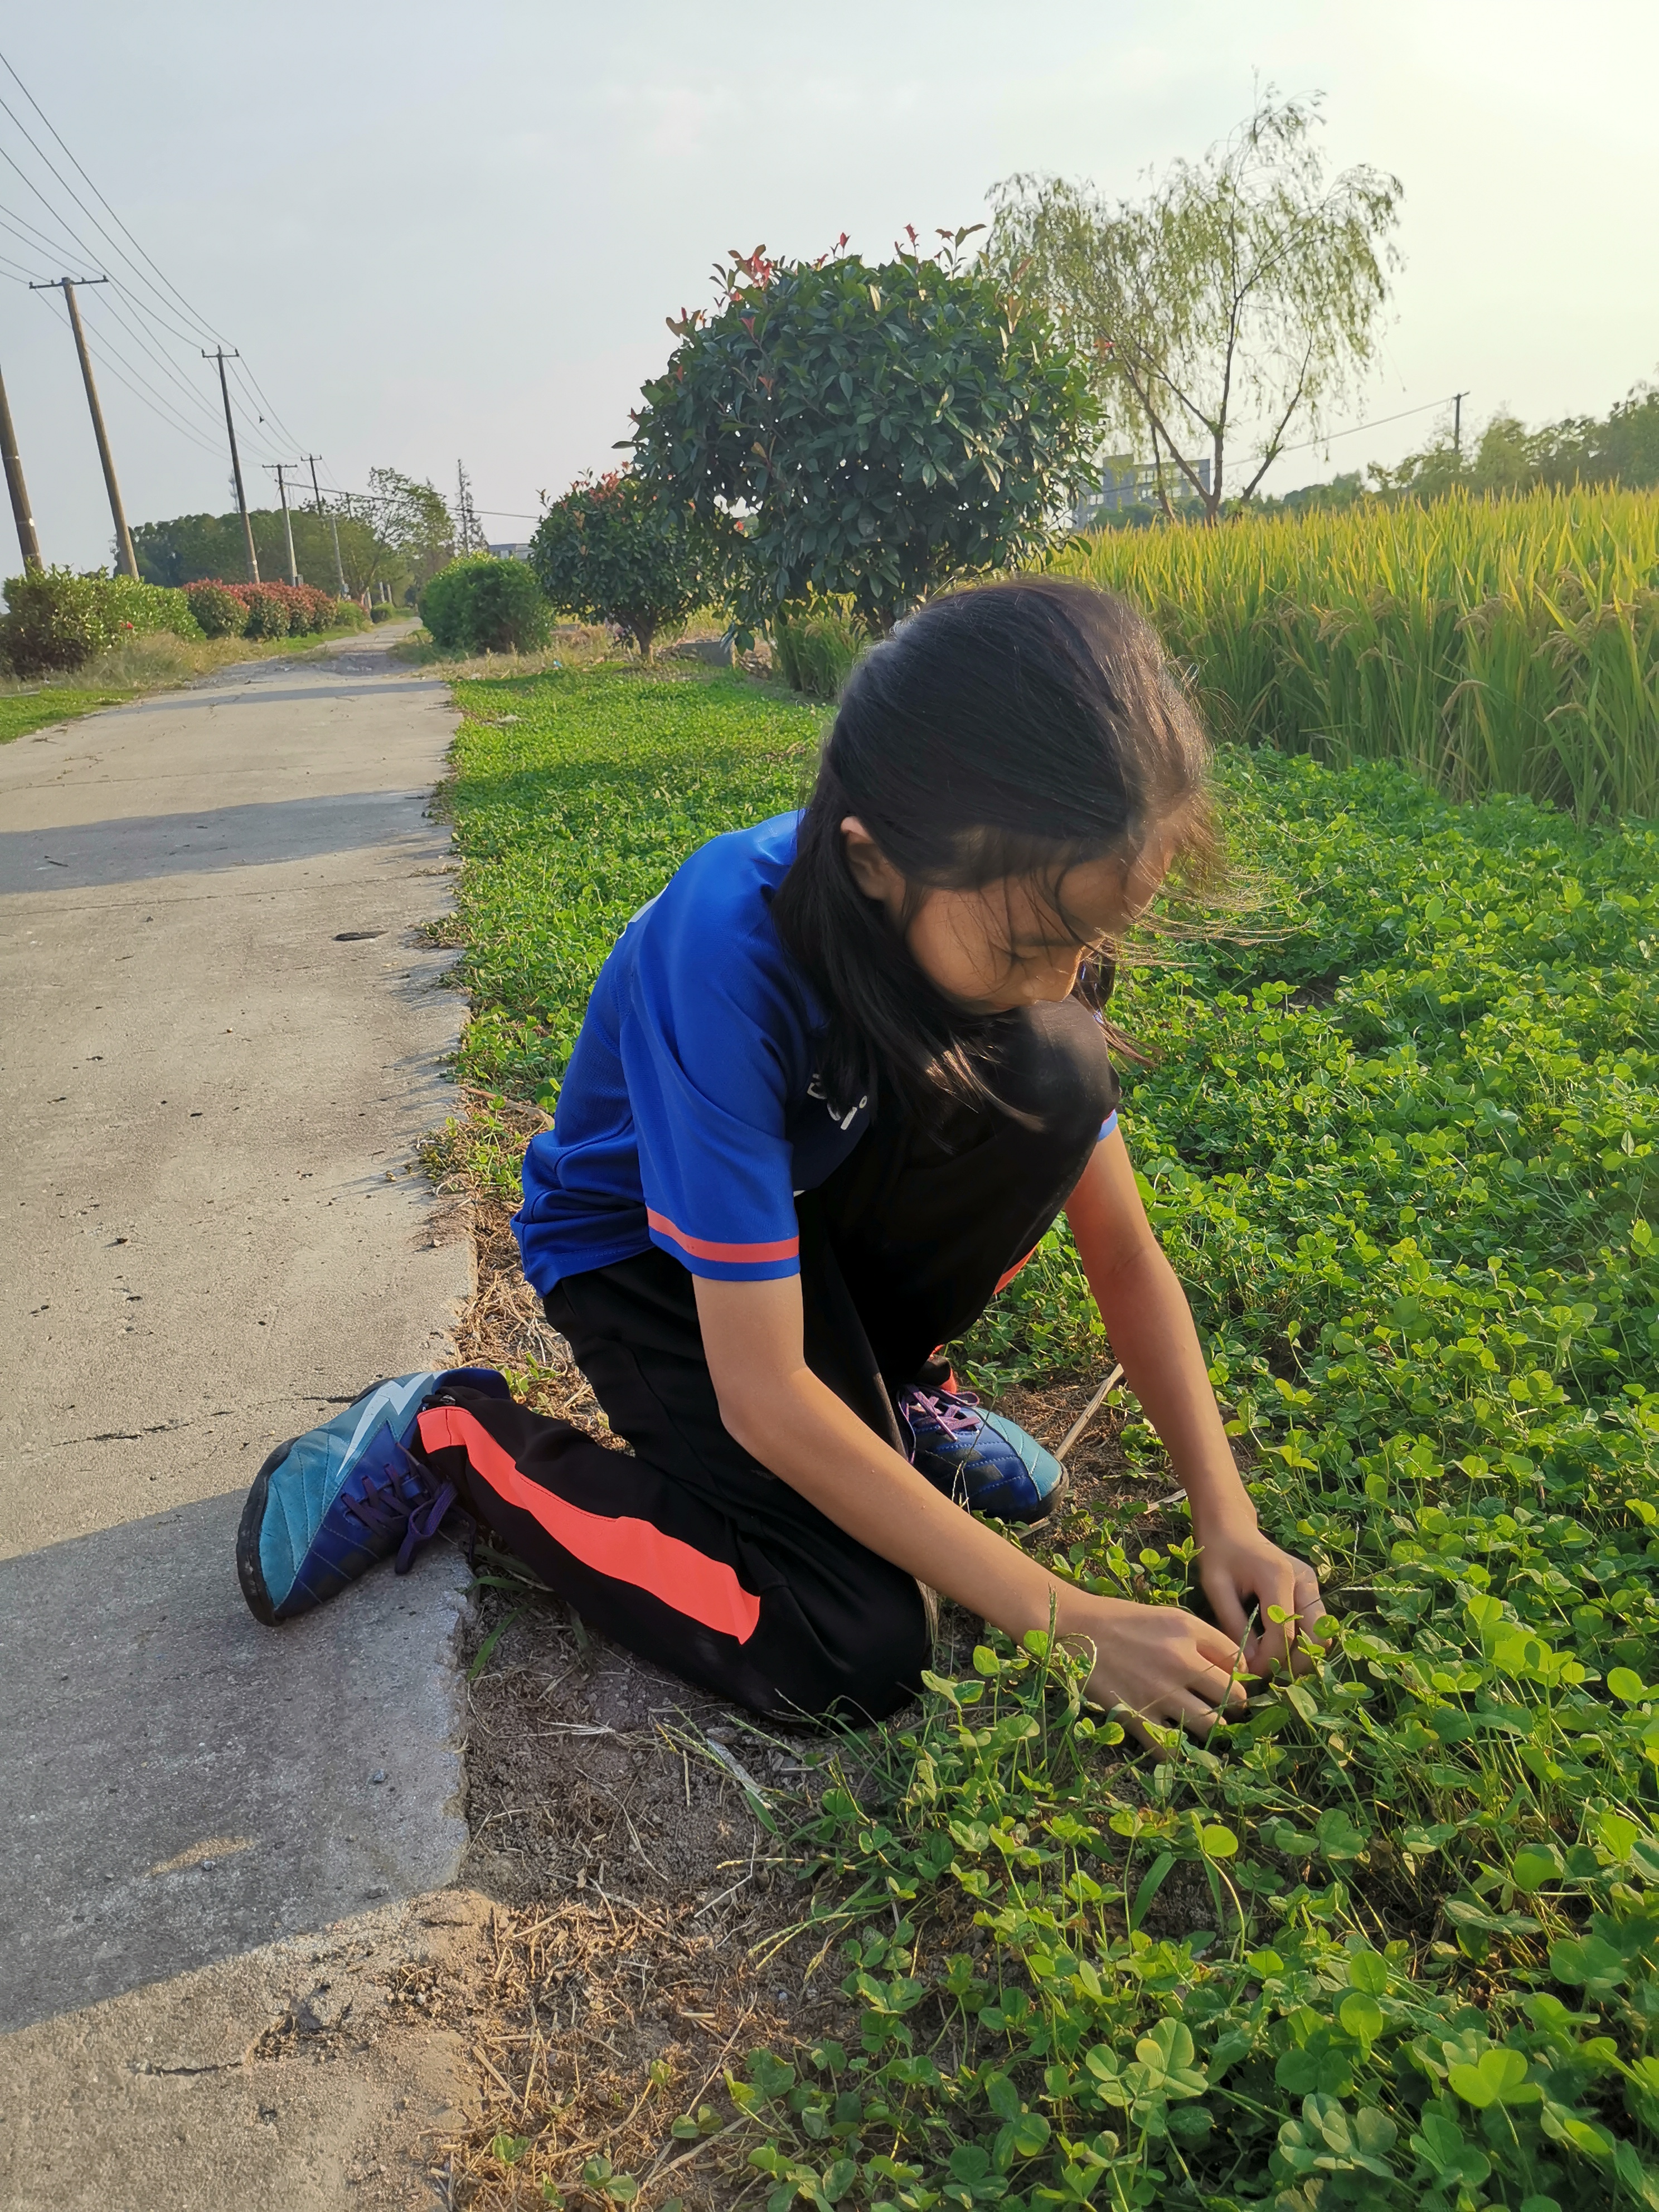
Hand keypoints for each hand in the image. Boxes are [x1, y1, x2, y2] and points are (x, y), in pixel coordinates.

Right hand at [1058, 1591, 1247, 1743]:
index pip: (1240, 1664)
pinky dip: (1176, 1749)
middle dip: (1234, 1707)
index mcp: (1189, 1631)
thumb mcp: (1169, 1618)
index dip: (1241, 1677)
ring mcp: (1159, 1692)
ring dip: (1210, 1729)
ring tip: (1199, 1723)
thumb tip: (1238, 1671)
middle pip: (1233, 1699)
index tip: (1232, 1684)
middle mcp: (1180, 1662)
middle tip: (1223, 1708)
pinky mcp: (1136, 1717)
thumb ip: (1205, 1640)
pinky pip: (1172, 1749)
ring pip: (1210, 1728)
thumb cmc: (1124, 1621)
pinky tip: (1171, 1739)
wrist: (1074, 1629)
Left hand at [1192, 1502, 1326, 1679]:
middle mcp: (1304, 1580)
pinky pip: (1314, 1624)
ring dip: (1301, 1655)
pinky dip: (1301, 1642)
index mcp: (1279, 1576)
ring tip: (1271, 1665)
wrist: (1231, 1526)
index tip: (1251, 1673)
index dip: (1271, 1660)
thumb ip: (1234, 1624)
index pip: (1286, 1633)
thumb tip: (1251, 1663)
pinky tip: (1276, 1649)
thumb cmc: (1219, 1554)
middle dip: (1295, 1662)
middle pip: (1317, 1636)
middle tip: (1267, 1674)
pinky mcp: (1311, 1589)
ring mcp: (1311, 1584)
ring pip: (1321, 1633)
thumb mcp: (1216, 1587)